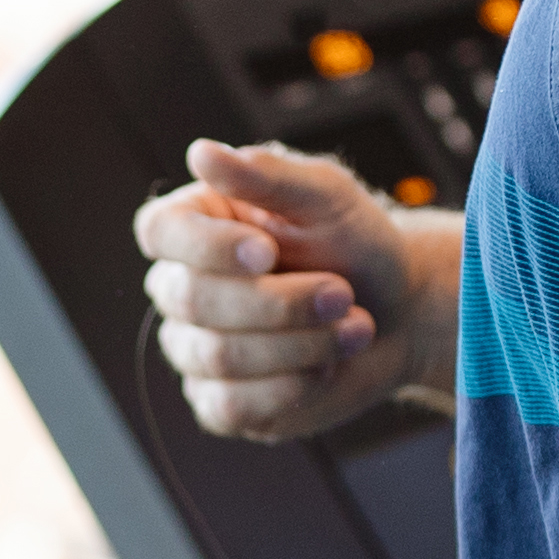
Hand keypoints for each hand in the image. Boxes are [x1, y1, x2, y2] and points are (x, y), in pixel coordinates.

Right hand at [133, 140, 419, 442]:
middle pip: (193, 301)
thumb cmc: (355, 242)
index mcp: (194, 224)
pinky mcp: (222, 401)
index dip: (208, 248)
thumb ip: (265, 176)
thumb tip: (201, 153)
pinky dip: (293, 387)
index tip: (268, 251)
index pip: (159, 233)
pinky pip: (233, 406)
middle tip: (343, 293)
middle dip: (280, 301)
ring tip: (355, 326)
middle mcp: (181, 287)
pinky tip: (328, 366)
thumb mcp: (325, 196)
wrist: (399, 311)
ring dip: (300, 344)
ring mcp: (196, 348)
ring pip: (218, 356)